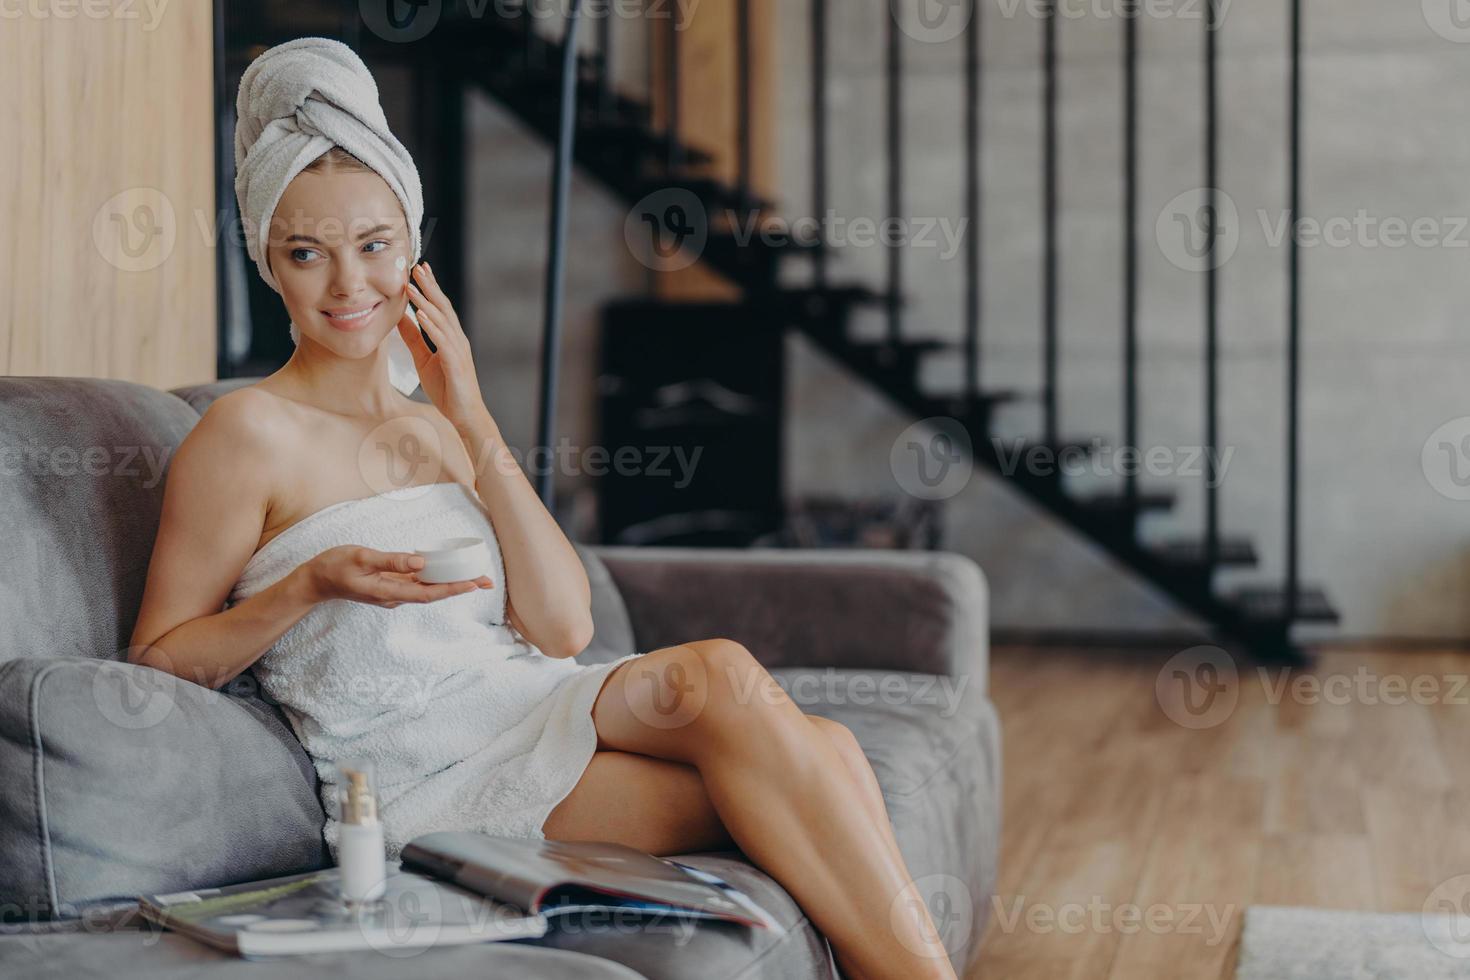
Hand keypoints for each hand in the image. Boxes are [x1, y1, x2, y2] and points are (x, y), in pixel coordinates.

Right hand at [302, 545, 494, 607]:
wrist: (315, 580)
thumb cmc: (335, 566)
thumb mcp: (361, 557)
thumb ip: (390, 560)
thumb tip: (420, 562)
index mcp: (388, 592)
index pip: (427, 594)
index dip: (452, 589)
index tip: (473, 584)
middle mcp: (394, 596)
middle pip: (433, 594)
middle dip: (460, 587)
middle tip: (487, 581)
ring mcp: (392, 593)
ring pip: (427, 590)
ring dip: (451, 584)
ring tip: (475, 577)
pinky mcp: (390, 587)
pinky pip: (418, 585)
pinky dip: (435, 579)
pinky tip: (447, 572)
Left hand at [396, 261, 489, 429]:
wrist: (465, 414)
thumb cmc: (447, 389)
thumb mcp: (424, 360)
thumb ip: (414, 339)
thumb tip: (400, 319)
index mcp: (450, 338)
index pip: (439, 308)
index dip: (430, 288)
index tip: (419, 270)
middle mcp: (457, 339)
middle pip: (443, 307)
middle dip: (429, 286)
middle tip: (417, 266)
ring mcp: (458, 350)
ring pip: (442, 320)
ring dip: (425, 302)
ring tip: (411, 286)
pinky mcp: (455, 363)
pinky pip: (442, 341)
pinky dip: (431, 326)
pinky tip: (420, 314)